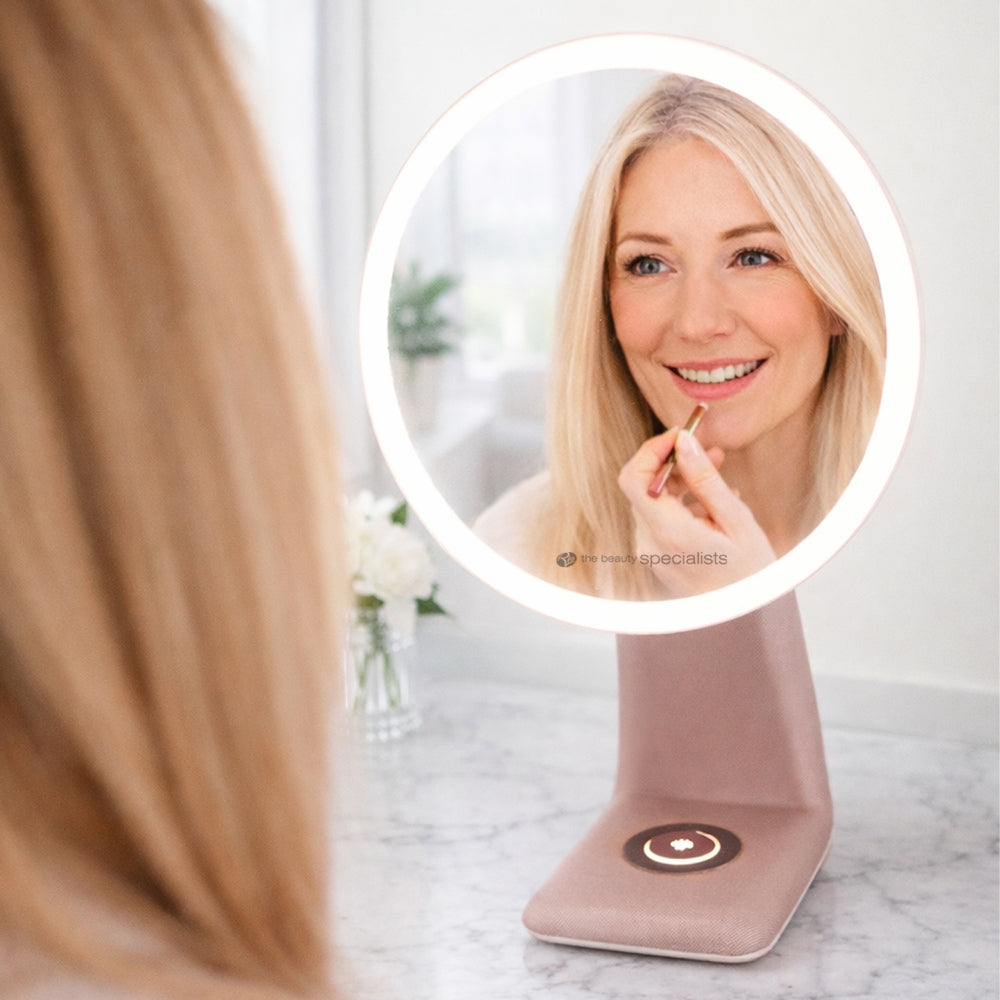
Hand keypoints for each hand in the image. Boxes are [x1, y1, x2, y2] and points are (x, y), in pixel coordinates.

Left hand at [617, 429, 775, 596]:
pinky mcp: (657, 558)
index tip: (681, 435)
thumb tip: (683, 441)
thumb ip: (705, 478)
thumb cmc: (750, 575)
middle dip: (674, 462)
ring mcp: (650, 553)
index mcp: (668, 533)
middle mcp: (650, 543)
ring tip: (721, 472)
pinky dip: (683, 504)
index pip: (635, 478)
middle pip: (644, 486)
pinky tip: (715, 505)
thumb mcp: (736, 520)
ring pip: (654, 501)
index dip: (652, 450)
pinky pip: (661, 519)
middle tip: (711, 450)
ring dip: (682, 482)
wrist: (746, 622)